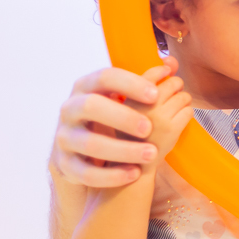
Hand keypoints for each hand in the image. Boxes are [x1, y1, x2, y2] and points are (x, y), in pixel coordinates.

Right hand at [51, 56, 177, 186]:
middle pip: (92, 106)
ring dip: (122, 149)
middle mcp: (70, 109)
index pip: (105, 77)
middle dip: (122, 116)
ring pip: (90, 143)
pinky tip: (134, 173)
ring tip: (150, 153)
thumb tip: (173, 63)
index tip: (156, 94)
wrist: (80, 151)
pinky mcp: (66, 164)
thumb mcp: (121, 98)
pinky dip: (111, 175)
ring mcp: (65, 137)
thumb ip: (146, 82)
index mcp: (86, 87)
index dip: (130, 84)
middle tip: (149, 127)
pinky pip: (86, 172)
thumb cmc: (108, 118)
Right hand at [125, 75, 192, 166]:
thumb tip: (172, 59)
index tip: (166, 72)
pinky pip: (189, 111)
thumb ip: (149, 81)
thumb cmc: (131, 129)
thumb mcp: (130, 104)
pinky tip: (177, 120)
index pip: (153, 73)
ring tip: (173, 109)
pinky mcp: (172, 130)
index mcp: (128, 97)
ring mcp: (159, 118)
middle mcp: (143, 106)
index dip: (164, 70)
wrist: (132, 163)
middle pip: (173, 82)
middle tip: (170, 96)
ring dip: (183, 100)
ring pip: (184, 96)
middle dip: (176, 86)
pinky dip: (187, 113)